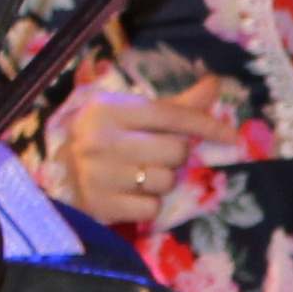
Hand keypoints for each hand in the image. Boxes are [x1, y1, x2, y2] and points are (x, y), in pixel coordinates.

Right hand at [50, 84, 245, 227]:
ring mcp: (97, 175)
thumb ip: (176, 104)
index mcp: (108, 110)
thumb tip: (214, 83)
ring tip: (141, 175)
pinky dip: (149, 205)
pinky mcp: (99, 206)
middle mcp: (99, 140)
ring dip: (162, 181)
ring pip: (165, 180)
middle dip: (176, 156)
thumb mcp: (132, 114)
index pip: (170, 116)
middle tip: (157, 155)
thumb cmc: (105, 139)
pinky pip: (151, 208)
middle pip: (174, 151)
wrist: (60, 176)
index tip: (232, 136)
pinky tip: (132, 196)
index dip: (205, 125)